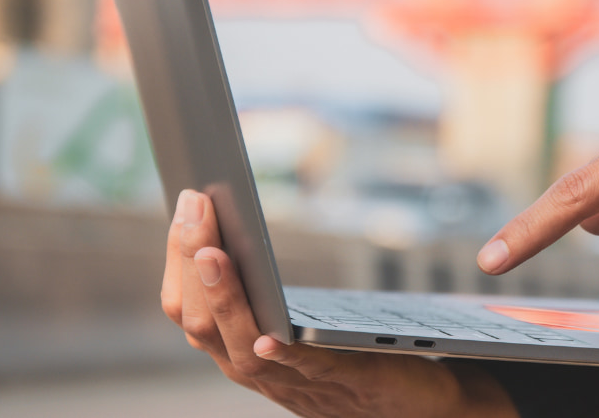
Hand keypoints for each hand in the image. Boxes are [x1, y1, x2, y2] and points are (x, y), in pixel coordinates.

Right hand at [163, 190, 516, 417]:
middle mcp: (259, 372)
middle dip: (193, 261)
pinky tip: (269, 336)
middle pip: (204, 325)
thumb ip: (269, 281)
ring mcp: (297, 384)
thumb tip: (237, 212)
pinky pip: (304, 373)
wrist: (420, 397)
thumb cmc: (357, 349)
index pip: (190, 310)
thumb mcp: (301, 314)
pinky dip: (282, 355)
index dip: (179, 259)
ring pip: (242, 350)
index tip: (184, 202)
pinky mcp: (346, 383)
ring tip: (212, 253)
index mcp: (244, 350)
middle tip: (194, 204)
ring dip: (224, 300)